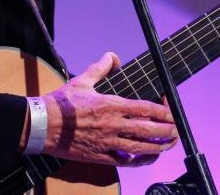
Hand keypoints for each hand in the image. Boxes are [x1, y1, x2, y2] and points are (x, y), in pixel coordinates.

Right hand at [41, 52, 177, 166]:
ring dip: (159, 146)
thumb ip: (101, 67)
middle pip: (148, 130)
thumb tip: (113, 56)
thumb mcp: (82, 80)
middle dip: (167, 130)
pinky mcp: (100, 156)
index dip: (162, 111)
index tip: (170, 110)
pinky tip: (148, 157)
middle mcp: (112, 125)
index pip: (145, 109)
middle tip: (177, 129)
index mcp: (111, 105)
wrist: (42, 125)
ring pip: (140, 148)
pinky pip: (125, 162)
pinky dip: (140, 161)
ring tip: (170, 144)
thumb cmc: (61, 103)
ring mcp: (107, 143)